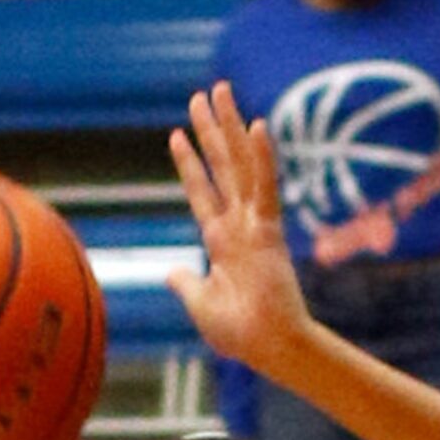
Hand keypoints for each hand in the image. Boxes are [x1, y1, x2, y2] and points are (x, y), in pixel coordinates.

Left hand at [165, 83, 313, 378]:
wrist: (268, 347)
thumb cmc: (240, 333)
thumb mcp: (200, 304)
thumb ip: (186, 283)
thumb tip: (171, 272)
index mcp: (222, 242)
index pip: (202, 192)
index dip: (189, 164)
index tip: (177, 135)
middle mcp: (238, 225)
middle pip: (222, 167)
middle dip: (211, 130)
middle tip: (203, 95)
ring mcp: (254, 224)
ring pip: (239, 165)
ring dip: (229, 128)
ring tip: (219, 92)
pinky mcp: (269, 230)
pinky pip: (265, 187)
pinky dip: (262, 157)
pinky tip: (258, 125)